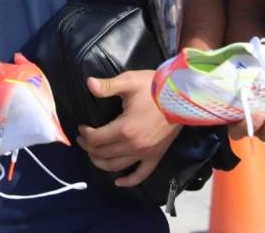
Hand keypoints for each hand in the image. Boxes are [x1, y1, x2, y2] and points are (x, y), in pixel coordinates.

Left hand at [77, 70, 180, 186]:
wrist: (182, 97)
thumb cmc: (154, 88)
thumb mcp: (129, 81)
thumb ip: (107, 86)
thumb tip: (88, 84)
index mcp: (124, 128)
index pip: (96, 139)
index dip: (85, 135)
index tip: (81, 128)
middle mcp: (133, 145)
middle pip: (103, 153)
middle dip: (89, 147)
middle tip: (83, 140)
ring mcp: (145, 153)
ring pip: (116, 166)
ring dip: (101, 163)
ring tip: (93, 155)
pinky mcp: (156, 156)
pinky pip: (141, 175)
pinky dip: (128, 181)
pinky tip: (118, 182)